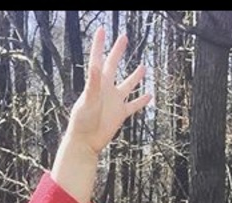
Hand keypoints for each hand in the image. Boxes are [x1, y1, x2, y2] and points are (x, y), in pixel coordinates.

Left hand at [51, 26, 151, 202]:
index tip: (102, 30)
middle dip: (118, 52)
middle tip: (124, 38)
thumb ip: (93, 83)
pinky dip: (141, 101)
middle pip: (113, 65)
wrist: (85, 143)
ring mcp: (114, 101)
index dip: (100, 45)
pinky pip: (133, 105)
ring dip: (135, 77)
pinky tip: (149, 96)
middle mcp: (106, 90)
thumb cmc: (82, 122)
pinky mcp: (120, 114)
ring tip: (143, 67)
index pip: (99, 59)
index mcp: (97, 84)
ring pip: (128, 85)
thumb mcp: (87, 101)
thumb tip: (96, 66)